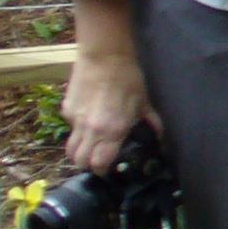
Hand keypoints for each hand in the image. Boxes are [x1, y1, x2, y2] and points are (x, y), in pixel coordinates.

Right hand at [63, 46, 157, 175]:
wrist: (105, 57)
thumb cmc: (128, 79)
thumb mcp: (144, 104)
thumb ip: (152, 124)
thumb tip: (161, 139)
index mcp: (112, 130)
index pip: (98, 164)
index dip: (102, 171)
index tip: (109, 170)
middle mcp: (90, 129)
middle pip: (79, 161)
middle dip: (88, 165)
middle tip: (99, 161)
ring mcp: (75, 120)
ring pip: (70, 149)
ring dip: (79, 153)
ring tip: (91, 148)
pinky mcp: (67, 109)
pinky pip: (70, 128)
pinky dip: (77, 132)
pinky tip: (89, 122)